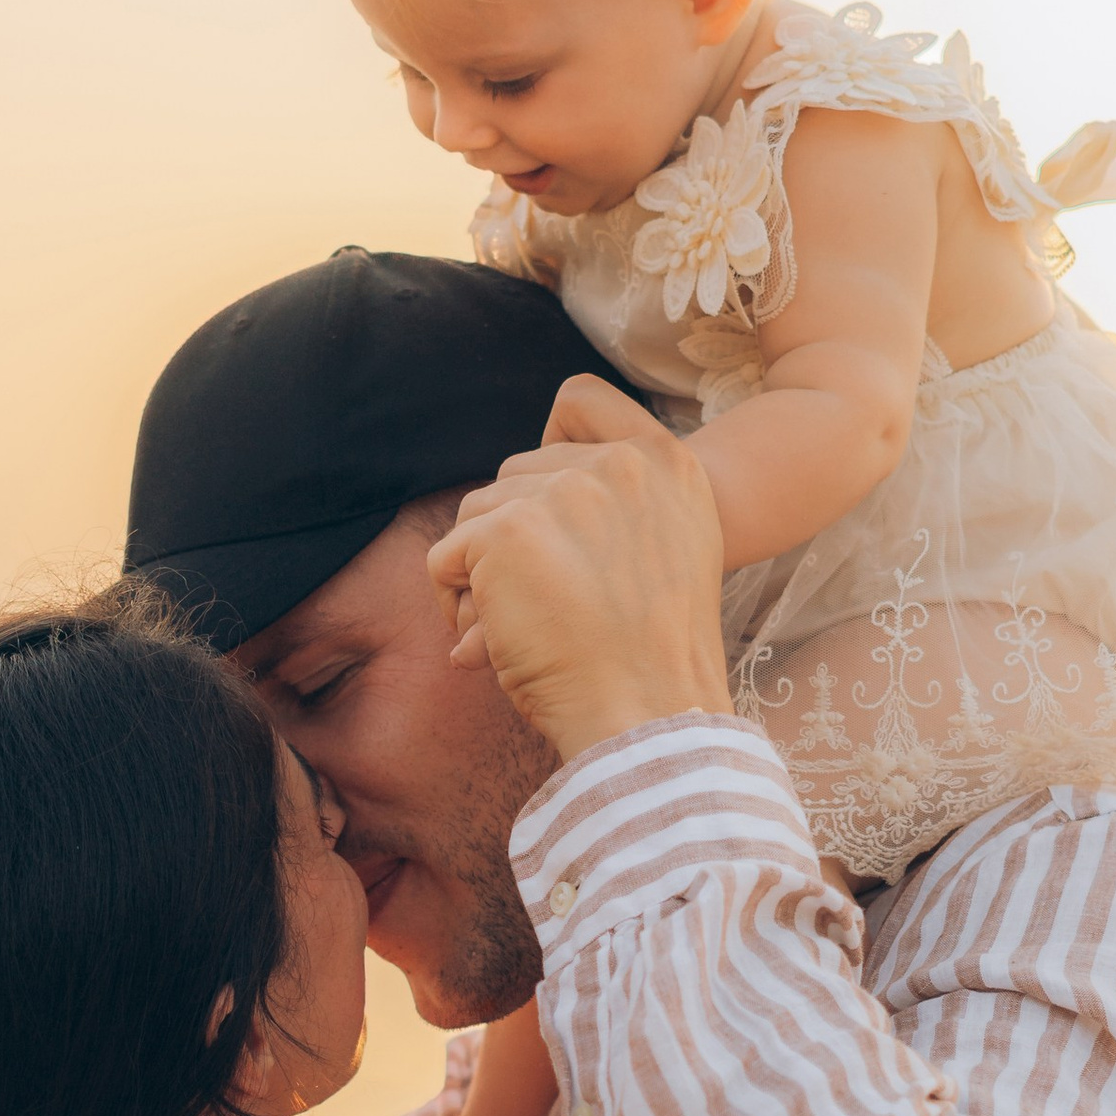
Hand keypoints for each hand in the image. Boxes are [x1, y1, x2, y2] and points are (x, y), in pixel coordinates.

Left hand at [424, 377, 731, 764]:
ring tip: (515, 629)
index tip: (552, 512)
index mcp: (668, 463)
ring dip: (480, 573)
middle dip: (511, 536)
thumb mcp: (670, 556)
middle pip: (515, 474)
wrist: (651, 714)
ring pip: (475, 515)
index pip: (579, 401)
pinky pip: (445, 558)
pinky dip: (454, 603)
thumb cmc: (654, 661)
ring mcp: (562, 493)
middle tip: (539, 605)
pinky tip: (491, 642)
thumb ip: (615, 512)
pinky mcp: (509, 530)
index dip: (548, 448)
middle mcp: (617, 465)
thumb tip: (502, 514)